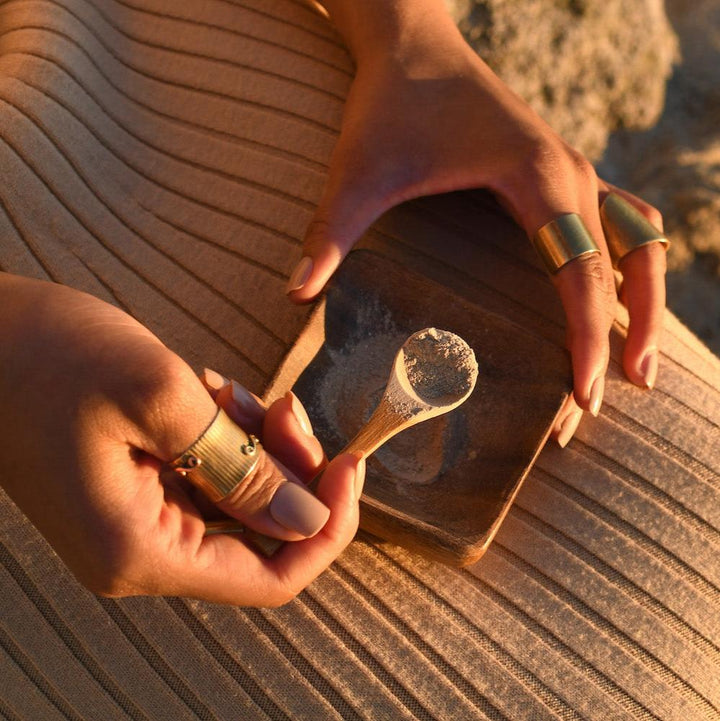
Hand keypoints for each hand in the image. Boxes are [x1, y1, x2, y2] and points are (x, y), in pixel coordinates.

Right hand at [0, 273, 363, 604]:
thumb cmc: (51, 356)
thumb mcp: (160, 397)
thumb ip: (243, 466)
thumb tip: (308, 519)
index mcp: (140, 549)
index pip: (269, 578)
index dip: (325, 527)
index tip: (350, 465)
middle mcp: (141, 549)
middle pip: (262, 534)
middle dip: (289, 467)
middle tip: (285, 405)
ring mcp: (139, 518)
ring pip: (241, 498)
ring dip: (256, 442)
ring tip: (226, 390)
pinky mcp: (139, 486)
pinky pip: (212, 473)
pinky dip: (228, 434)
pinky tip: (209, 394)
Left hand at [288, 0, 666, 444]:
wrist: (412, 43)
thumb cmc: (390, 102)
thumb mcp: (358, 171)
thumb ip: (331, 233)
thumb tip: (295, 295)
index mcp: (538, 176)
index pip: (581, 272)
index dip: (588, 339)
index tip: (584, 396)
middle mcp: (571, 173)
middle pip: (633, 259)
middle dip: (638, 326)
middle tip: (632, 388)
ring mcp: (572, 170)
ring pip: (639, 239)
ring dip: (645, 297)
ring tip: (637, 363)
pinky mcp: (559, 172)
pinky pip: (617, 222)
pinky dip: (626, 267)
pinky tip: (613, 303)